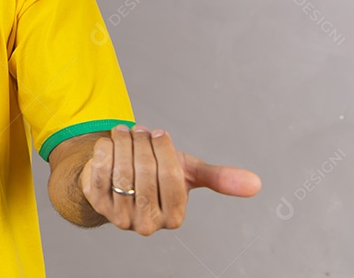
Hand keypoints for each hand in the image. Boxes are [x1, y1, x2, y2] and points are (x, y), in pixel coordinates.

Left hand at [80, 124, 261, 235]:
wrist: (115, 181)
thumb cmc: (155, 176)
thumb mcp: (187, 174)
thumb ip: (219, 178)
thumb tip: (256, 183)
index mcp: (174, 217)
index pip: (172, 178)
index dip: (163, 149)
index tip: (158, 133)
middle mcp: (148, 224)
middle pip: (146, 173)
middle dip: (142, 144)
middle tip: (139, 129)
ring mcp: (120, 217)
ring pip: (122, 171)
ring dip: (122, 143)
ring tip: (125, 132)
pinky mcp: (97, 204)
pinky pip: (99, 170)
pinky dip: (104, 150)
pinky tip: (109, 143)